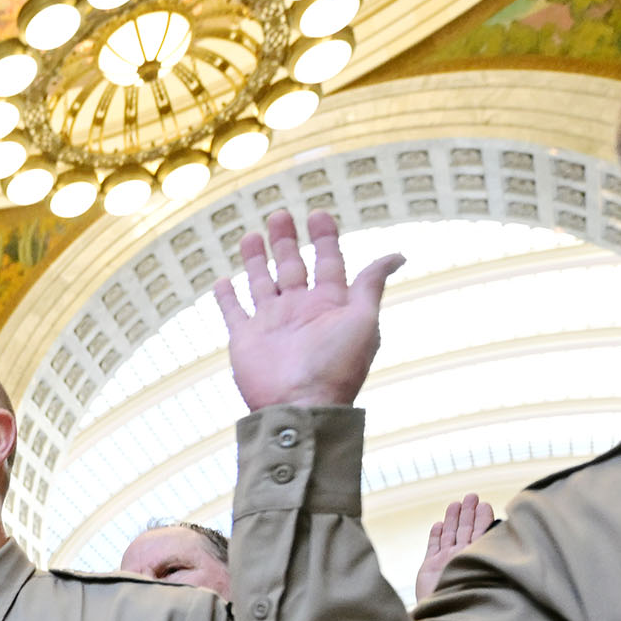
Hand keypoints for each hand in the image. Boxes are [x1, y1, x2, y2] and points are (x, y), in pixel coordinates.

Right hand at [213, 210, 405, 412]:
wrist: (299, 406)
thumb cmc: (336, 367)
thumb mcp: (362, 320)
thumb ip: (370, 285)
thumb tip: (397, 255)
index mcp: (329, 304)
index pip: (327, 261)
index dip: (324, 237)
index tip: (318, 214)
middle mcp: (299, 310)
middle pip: (291, 266)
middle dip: (285, 241)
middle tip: (280, 216)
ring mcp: (271, 323)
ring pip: (260, 282)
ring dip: (255, 260)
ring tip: (250, 235)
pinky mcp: (245, 339)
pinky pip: (233, 312)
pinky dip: (226, 297)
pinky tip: (222, 281)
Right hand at [416, 495, 498, 602]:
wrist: (442, 614)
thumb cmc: (467, 598)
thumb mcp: (481, 571)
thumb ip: (484, 551)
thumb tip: (501, 532)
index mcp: (475, 557)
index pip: (480, 533)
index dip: (482, 518)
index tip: (484, 504)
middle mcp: (460, 557)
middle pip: (464, 530)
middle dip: (467, 513)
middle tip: (471, 496)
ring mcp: (444, 562)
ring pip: (448, 535)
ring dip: (451, 519)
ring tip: (455, 504)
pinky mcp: (428, 568)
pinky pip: (432, 547)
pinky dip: (435, 535)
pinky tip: (437, 524)